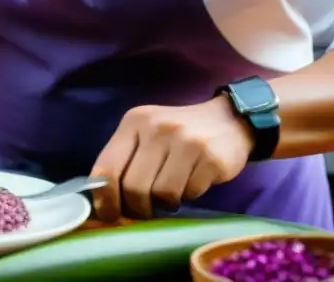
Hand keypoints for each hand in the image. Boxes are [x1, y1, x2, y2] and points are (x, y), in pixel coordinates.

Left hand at [90, 96, 254, 220]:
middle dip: (138, 207)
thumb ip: (125, 160)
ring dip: (165, 202)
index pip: (107, 167)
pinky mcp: (211, 157)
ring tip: (172, 190)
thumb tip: (105, 203)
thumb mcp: (146, 134)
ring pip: (162, 194)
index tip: (109, 214)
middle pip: (133, 187)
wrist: (229, 119)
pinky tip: (193, 180)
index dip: (105, 198)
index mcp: (134, 121)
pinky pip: (189, 193)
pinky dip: (189, 195)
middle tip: (146, 208)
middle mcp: (157, 127)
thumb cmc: (178, 134)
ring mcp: (186, 141)